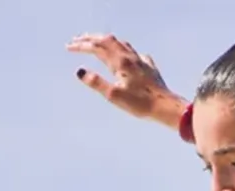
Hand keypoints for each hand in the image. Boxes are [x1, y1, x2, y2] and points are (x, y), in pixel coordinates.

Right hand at [67, 33, 185, 128]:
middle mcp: (130, 58)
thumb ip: (96, 82)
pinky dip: (124, 49)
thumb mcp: (113, 96)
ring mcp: (141, 61)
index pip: (96, 47)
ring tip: (97, 42)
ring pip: (121, 44)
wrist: (166, 107)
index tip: (68, 47)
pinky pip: (134, 53)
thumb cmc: (140, 104)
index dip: (81, 45)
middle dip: (90, 39)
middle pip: (107, 40)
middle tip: (77, 40)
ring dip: (106, 41)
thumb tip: (80, 71)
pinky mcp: (149, 68)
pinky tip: (127, 55)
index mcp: (120, 62)